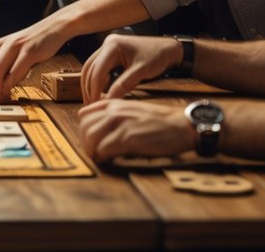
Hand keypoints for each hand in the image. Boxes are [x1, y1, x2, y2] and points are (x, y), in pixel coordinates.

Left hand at [0, 15, 68, 101]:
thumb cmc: (35, 40)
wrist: (55, 27)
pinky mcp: (31, 52)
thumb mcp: (15, 47)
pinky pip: (15, 72)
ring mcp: (17, 47)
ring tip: (0, 96)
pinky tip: (12, 91)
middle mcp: (5, 43)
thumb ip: (4, 58)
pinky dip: (10, 85)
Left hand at [78, 98, 192, 161]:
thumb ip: (116, 114)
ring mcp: (119, 124)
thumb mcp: (134, 110)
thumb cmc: (160, 121)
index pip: (85, 114)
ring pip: (90, 138)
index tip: (91, 141)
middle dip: (86, 143)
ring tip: (101, 158)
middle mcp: (114, 111)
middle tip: (95, 154)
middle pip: (84, 127)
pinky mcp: (127, 138)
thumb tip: (100, 126)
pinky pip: (103, 149)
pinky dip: (103, 158)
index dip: (85, 130)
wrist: (180, 125)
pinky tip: (110, 160)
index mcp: (114, 104)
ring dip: (92, 151)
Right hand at [80, 33, 181, 102]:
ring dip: (90, 84)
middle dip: (88, 88)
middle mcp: (107, 44)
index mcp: (112, 45)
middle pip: (89, 69)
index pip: (97, 71)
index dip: (94, 90)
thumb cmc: (157, 57)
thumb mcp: (141, 72)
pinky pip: (98, 67)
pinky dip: (97, 80)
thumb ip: (123, 85)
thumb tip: (108, 101)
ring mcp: (108, 47)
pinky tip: (100, 92)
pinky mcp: (111, 53)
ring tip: (92, 101)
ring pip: (91, 68)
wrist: (168, 48)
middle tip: (90, 106)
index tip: (95, 105)